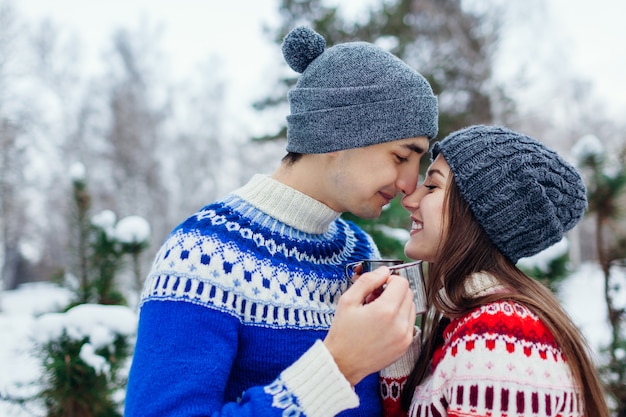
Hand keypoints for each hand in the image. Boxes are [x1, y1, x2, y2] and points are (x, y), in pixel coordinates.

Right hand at [324, 267, 415, 385]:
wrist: (342, 363)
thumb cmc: (342, 332)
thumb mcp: (348, 300)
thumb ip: (367, 281)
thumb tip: (384, 270)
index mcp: (385, 310)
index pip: (402, 282)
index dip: (390, 279)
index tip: (379, 286)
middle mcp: (400, 324)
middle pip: (409, 294)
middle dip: (394, 291)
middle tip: (376, 298)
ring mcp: (405, 337)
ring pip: (411, 308)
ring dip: (398, 305)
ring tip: (378, 312)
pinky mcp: (406, 346)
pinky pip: (410, 323)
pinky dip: (400, 319)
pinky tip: (383, 324)